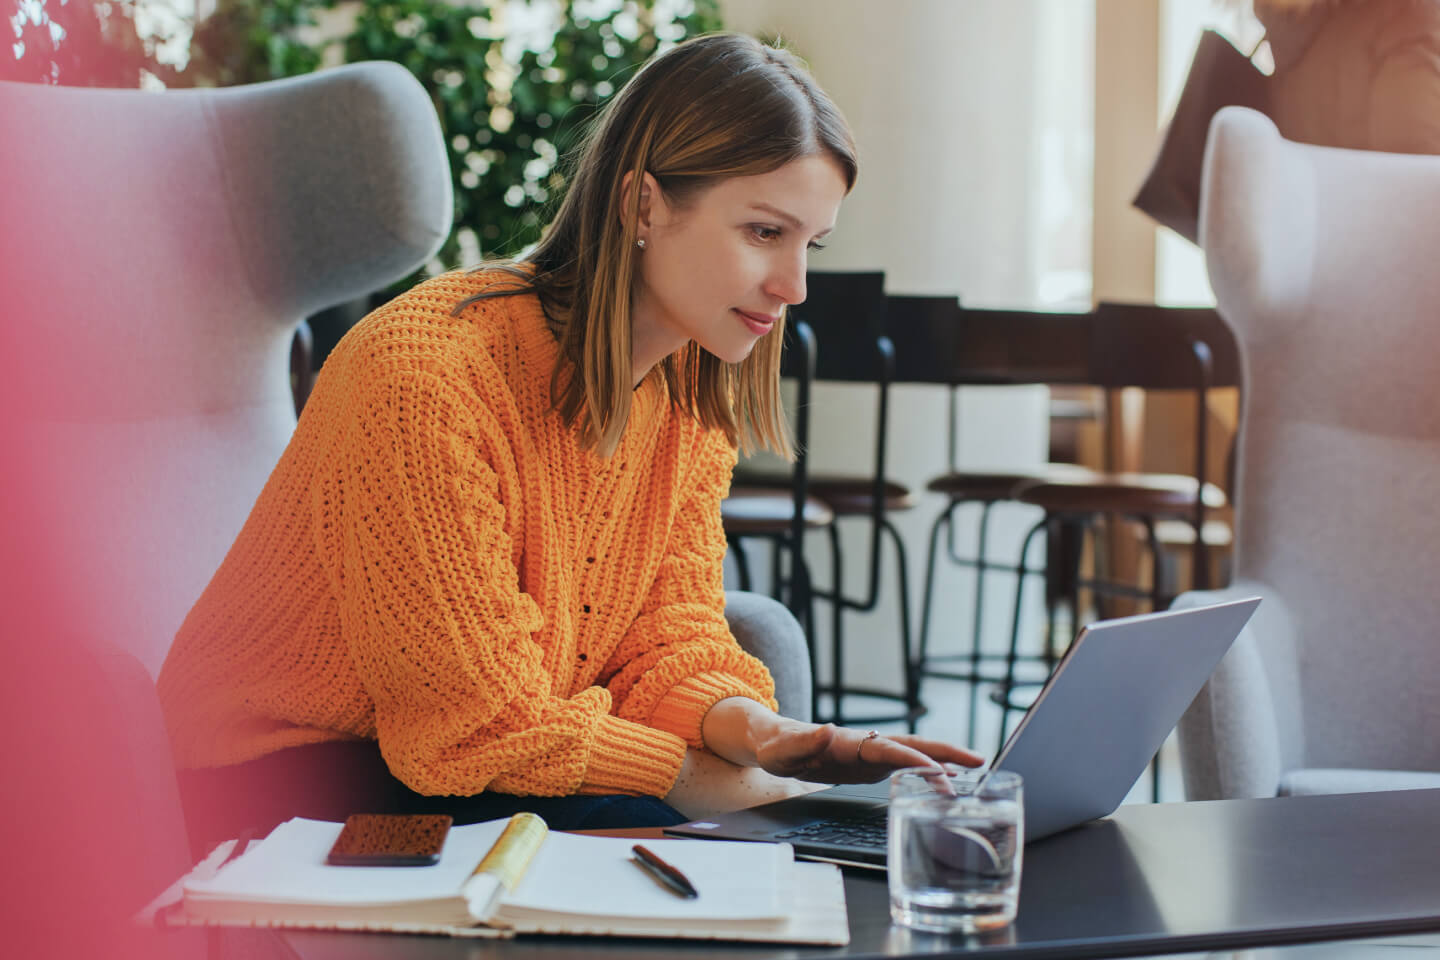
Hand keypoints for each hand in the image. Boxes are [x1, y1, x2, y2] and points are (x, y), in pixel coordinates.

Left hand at [752, 719, 983, 783]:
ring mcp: (870, 754)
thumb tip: (826, 730)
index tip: (939, 770)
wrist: (773, 742)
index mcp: (848, 742)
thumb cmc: (776, 746)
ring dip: (942, 762)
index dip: (913, 759)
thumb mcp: (781, 748)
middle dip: (945, 753)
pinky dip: (927, 772)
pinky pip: (904, 768)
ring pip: (913, 755)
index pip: (888, 749)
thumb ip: (803, 742)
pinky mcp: (869, 765)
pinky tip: (945, 781)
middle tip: (978, 761)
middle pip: (911, 746)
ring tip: (975, 773)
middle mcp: (866, 745)